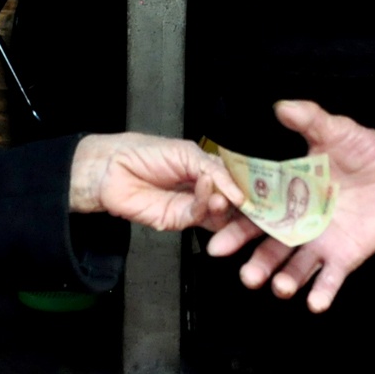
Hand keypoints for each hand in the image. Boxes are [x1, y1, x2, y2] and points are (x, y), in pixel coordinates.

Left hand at [69, 133, 236, 232]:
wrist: (112, 168)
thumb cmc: (144, 153)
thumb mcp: (187, 152)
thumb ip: (213, 169)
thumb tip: (236, 189)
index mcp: (207, 171)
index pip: (235, 182)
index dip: (248, 186)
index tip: (262, 188)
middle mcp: (202, 191)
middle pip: (231, 203)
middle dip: (241, 202)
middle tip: (249, 199)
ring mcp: (190, 207)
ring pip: (218, 214)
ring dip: (224, 204)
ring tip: (224, 195)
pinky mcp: (177, 220)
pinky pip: (198, 217)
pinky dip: (205, 205)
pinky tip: (205, 191)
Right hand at [204, 100, 374, 311]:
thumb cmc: (364, 149)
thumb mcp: (335, 130)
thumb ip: (309, 120)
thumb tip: (282, 106)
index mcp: (285, 193)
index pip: (254, 210)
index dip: (235, 223)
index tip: (217, 233)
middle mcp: (296, 222)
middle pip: (268, 246)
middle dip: (254, 261)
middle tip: (243, 273)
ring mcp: (319, 242)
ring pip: (294, 266)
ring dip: (284, 280)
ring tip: (279, 288)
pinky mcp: (344, 256)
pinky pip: (330, 279)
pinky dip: (322, 293)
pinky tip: (314, 304)